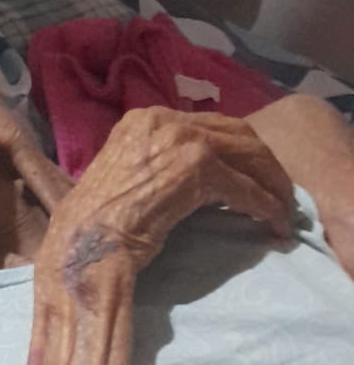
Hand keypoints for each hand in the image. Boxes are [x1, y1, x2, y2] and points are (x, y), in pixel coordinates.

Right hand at [45, 106, 293, 281]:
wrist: (82, 245)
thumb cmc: (94, 224)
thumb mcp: (127, 178)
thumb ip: (158, 164)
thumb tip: (191, 178)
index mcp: (143, 119)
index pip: (208, 126)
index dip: (238, 151)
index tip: (252, 176)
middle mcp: (163, 119)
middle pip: (236, 132)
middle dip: (263, 163)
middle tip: (277, 193)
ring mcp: (180, 139)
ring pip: (247, 153)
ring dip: (271, 183)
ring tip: (281, 209)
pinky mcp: (196, 167)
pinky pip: (243, 187)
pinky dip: (263, 205)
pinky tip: (271, 222)